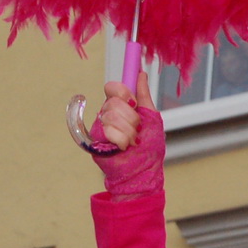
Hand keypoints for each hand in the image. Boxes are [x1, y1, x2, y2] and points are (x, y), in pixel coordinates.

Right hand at [87, 72, 165, 197]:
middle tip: (137, 129)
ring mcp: (101, 127)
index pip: (113, 87)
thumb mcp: (152, 119)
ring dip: (128, 131)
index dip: (121, 91)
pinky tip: (123, 147)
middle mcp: (109, 114)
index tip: (132, 100)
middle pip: (113, 101)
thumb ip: (145, 97)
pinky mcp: (95, 140)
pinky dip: (121, 140)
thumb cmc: (149, 149)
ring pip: (110, 116)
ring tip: (132, 142)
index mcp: (122, 107)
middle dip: (131, 117)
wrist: (142, 173)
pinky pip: (106, 131)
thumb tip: (141, 74)